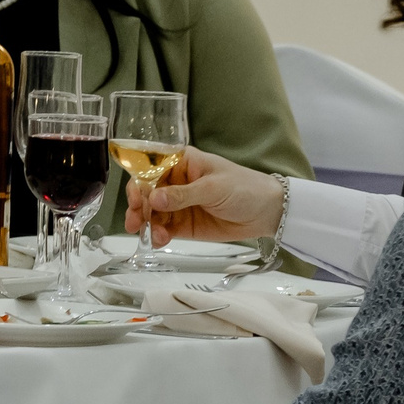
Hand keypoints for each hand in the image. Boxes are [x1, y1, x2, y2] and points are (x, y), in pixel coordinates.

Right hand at [125, 147, 284, 248]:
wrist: (268, 212)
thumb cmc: (244, 188)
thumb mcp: (213, 188)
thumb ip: (183, 195)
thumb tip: (153, 199)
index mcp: (181, 162)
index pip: (150, 168)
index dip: (138, 181)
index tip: (135, 198)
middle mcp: (174, 182)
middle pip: (146, 192)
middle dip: (138, 207)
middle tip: (135, 222)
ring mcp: (177, 204)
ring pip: (151, 213)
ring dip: (146, 224)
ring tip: (151, 235)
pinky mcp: (183, 224)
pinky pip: (163, 229)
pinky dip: (157, 235)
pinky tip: (159, 240)